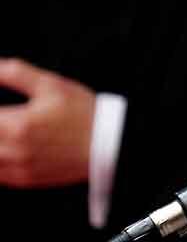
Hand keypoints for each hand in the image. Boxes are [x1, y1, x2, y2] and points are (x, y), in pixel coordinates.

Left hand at [0, 58, 94, 187]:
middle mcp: (13, 150)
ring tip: (3, 129)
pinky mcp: (24, 180)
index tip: (0, 107)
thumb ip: (16, 73)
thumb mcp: (52, 85)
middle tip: (2, 116)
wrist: (109, 143)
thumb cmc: (83, 112)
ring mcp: (17, 168)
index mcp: (17, 125)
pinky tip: (4, 148)